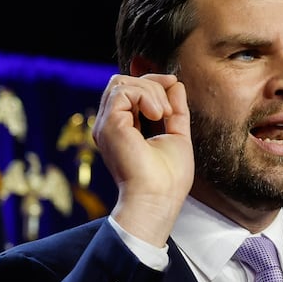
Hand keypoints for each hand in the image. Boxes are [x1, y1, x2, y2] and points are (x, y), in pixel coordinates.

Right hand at [94, 73, 192, 247]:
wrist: (158, 199)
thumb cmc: (167, 179)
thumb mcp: (176, 135)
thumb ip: (175, 110)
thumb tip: (175, 84)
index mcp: (122, 129)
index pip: (129, 91)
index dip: (152, 84)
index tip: (173, 90)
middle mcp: (109, 126)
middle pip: (122, 82)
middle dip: (151, 84)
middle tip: (169, 108)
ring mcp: (106, 125)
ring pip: (121, 83)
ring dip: (150, 91)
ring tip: (164, 114)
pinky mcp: (109, 125)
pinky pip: (123, 90)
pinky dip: (145, 95)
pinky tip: (158, 114)